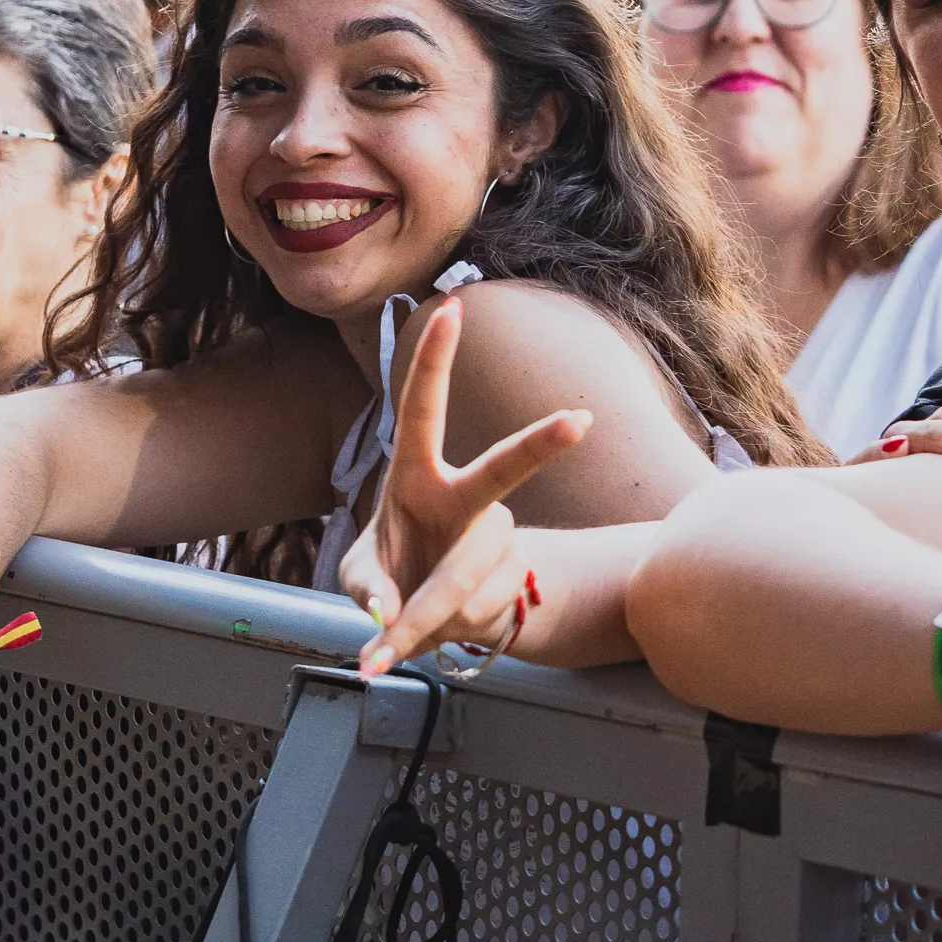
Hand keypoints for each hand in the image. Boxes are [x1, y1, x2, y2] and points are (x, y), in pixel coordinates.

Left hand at [340, 295, 587, 676]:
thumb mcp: (360, 580)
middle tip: (581, 421)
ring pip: (466, 577)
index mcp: (414, 477)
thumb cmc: (389, 579)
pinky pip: (475, 610)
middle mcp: (461, 498)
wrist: (433, 619)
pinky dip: (443, 631)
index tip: (451, 308)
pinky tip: (439, 626)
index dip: (434, 360)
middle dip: (538, 448)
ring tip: (404, 634)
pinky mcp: (509, 576)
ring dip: (427, 615)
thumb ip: (365, 590)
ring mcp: (493, 536)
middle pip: (501, 471)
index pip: (422, 410)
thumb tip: (389, 614)